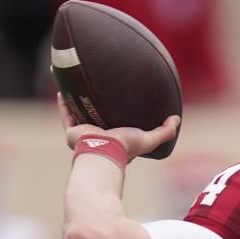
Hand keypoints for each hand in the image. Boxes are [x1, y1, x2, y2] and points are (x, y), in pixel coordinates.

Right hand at [57, 93, 179, 160]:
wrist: (104, 153)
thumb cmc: (125, 148)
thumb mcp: (148, 139)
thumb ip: (164, 132)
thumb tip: (176, 119)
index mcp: (115, 138)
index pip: (116, 124)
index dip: (118, 114)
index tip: (121, 101)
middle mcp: (98, 135)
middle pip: (96, 117)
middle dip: (95, 106)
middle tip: (97, 89)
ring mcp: (84, 133)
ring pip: (79, 113)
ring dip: (77, 101)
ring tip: (77, 85)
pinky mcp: (73, 131)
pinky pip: (66, 113)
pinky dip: (63, 103)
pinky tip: (62, 90)